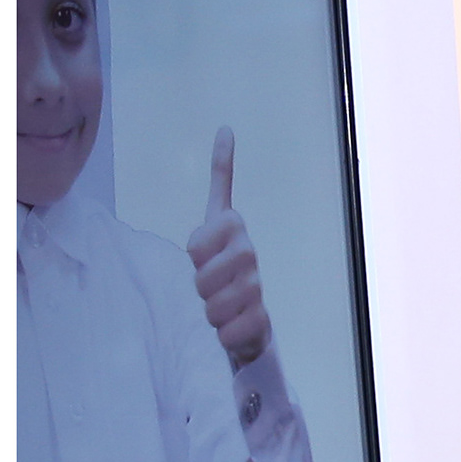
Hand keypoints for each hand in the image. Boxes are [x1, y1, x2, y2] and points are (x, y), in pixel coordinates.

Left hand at [185, 127, 270, 369]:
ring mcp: (257, 285)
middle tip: (209, 287)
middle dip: (199, 281)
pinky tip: (234, 329)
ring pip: (211, 299)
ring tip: (220, 309)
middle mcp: (249, 253)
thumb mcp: (210, 231)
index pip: (207, 227)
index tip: (201, 255)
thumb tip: (227, 129)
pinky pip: (228, 327)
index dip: (198, 246)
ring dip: (208, 309)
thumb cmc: (222, 276)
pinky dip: (225, 332)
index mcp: (234, 230)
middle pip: (201, 265)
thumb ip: (221, 187)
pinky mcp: (262, 318)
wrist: (248, 326)